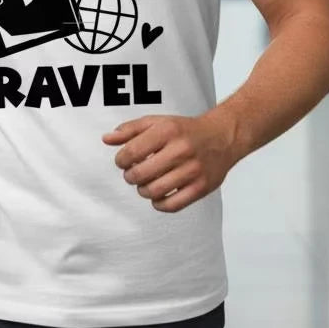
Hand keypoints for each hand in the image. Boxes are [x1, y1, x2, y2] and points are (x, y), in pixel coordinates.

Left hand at [103, 112, 239, 213]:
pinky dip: (159, 204)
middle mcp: (181, 150)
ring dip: (143, 190)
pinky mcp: (201, 187)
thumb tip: (106, 139)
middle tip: (133, 173)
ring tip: (145, 183)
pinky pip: (172, 205)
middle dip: (130, 176)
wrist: (222, 137)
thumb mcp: (157, 122)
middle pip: (141, 174)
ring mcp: (193, 170)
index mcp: (168, 131)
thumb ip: (130, 130)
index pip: (132, 152)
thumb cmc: (184, 130)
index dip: (121, 160)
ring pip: (154, 192)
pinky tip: (158, 195)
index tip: (123, 161)